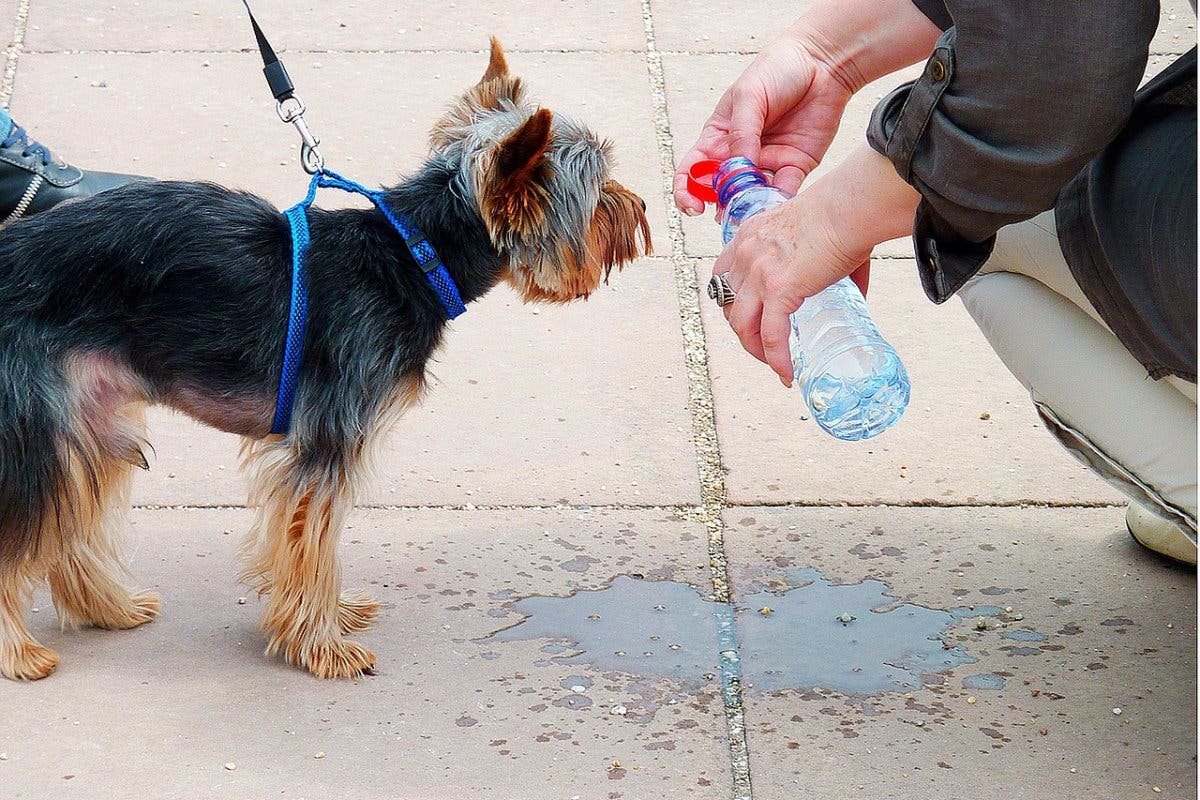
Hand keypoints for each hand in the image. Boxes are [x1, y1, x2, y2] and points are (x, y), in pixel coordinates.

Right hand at [673, 31, 855, 212]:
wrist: (821, 62)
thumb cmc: (778, 70)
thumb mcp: (750, 95)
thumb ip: (741, 133)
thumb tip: (736, 170)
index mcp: (718, 137)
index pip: (693, 171)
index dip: (686, 192)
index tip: (693, 207)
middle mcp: (739, 155)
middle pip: (720, 191)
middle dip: (720, 205)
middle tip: (727, 211)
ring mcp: (767, 163)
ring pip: (751, 196)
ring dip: (748, 207)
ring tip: (751, 209)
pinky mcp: (794, 167)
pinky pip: (783, 192)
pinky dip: (777, 202)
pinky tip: (774, 204)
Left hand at [712, 144, 922, 384]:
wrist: (850, 206)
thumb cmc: (844, 213)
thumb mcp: (815, 233)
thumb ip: (824, 263)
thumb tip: (855, 295)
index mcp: (749, 236)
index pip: (723, 276)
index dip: (732, 302)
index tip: (749, 317)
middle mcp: (746, 254)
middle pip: (729, 306)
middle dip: (744, 332)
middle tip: (765, 347)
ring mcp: (758, 273)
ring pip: (742, 326)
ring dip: (756, 350)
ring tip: (776, 364)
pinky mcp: (779, 289)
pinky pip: (771, 335)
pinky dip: (777, 358)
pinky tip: (787, 372)